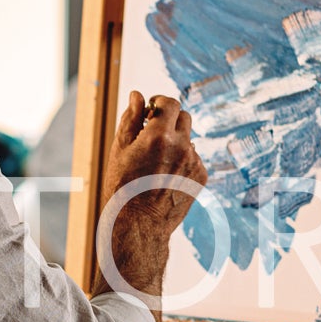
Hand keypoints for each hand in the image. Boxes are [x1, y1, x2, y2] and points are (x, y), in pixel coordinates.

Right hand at [100, 91, 206, 302]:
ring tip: (156, 163)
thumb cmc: (122, 187)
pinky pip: (193, 158)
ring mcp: (194, 162)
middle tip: (152, 133)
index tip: (150, 111)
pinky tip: (165, 176)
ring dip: (175, 142)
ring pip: (188, 139)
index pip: (170, 103)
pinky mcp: (201, 176)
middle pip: (183, 117)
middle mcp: (181, 146)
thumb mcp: (119, 150)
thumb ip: (130, 118)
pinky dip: (181, 160)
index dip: (160, 103)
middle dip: (169, 120)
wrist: (138, 225)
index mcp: (159, 136)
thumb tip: (137, 96)